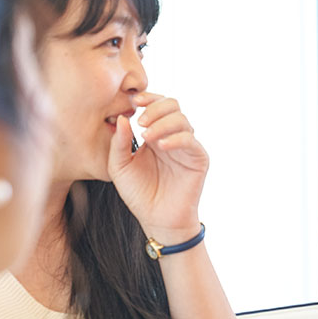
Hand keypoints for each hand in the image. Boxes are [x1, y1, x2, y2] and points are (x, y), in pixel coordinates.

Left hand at [107, 92, 208, 243]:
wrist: (157, 220)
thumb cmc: (139, 195)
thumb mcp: (120, 167)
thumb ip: (119, 143)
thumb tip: (122, 118)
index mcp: (154, 134)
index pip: (157, 106)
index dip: (148, 98)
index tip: (134, 101)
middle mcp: (172, 136)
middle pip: (173, 105)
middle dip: (156, 108)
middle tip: (140, 121)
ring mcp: (186, 146)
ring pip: (182, 119)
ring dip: (163, 123)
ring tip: (147, 136)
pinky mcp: (198, 158)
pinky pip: (190, 140)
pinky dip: (175, 138)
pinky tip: (160, 146)